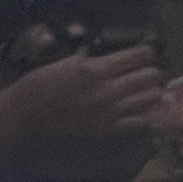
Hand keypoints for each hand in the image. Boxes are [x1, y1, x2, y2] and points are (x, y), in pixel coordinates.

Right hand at [6, 41, 171, 142]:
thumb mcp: (70, 59)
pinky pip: (140, 122)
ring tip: (144, 89)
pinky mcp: (108, 130)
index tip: (145, 52)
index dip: (146, 51)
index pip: (139, 56)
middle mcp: (109, 90)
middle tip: (145, 71)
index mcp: (98, 69)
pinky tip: (138, 109)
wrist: (31, 112)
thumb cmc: (45, 81)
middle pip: (150, 76)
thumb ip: (97, 58)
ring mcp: (111, 112)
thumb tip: (118, 56)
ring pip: (150, 98)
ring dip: (151, 90)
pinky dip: (144, 114)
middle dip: (151, 70)